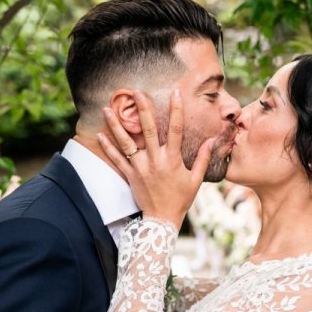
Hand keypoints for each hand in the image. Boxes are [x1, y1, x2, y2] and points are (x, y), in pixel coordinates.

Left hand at [98, 90, 213, 228]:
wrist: (162, 219)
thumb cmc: (181, 199)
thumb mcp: (195, 179)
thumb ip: (202, 158)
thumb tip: (211, 140)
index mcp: (172, 159)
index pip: (176, 129)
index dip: (176, 110)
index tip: (175, 92)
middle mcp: (155, 160)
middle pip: (148, 130)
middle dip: (143, 109)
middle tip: (136, 92)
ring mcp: (140, 168)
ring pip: (126, 143)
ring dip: (116, 126)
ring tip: (107, 109)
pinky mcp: (130, 175)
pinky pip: (117, 159)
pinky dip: (108, 147)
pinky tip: (100, 135)